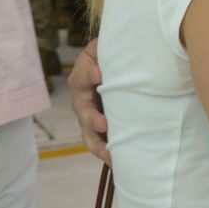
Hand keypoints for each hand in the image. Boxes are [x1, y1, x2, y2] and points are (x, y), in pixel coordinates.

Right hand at [68, 38, 109, 164]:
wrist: (120, 70)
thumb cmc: (115, 57)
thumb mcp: (110, 47)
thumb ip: (113, 47)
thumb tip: (127, 46)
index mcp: (83, 75)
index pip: (82, 75)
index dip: (89, 74)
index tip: (100, 74)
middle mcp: (82, 98)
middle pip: (82, 110)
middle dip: (92, 118)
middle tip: (103, 123)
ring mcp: (89, 116)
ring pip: (87, 132)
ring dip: (97, 143)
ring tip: (109, 151)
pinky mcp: (99, 130)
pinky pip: (98, 144)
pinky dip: (105, 153)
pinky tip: (116, 161)